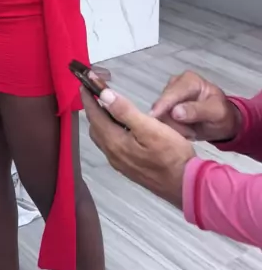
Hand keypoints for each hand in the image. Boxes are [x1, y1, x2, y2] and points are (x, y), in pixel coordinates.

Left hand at [82, 87, 194, 207]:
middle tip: (97, 93)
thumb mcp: (150, 127)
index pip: (95, 116)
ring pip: (103, 137)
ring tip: (109, 107)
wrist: (186, 185)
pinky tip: (122, 127)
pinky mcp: (129, 168)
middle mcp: (112, 154)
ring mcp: (120, 163)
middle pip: (95, 128)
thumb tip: (103, 95)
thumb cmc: (171, 153)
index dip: (88, 99)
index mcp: (114, 142)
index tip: (84, 84)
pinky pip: (111, 145)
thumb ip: (125, 111)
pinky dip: (110, 131)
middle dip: (93, 109)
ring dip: (101, 121)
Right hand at [150, 70, 241, 142]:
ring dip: (175, 127)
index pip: (172, 92)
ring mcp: (169, 96)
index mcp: (189, 80)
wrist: (222, 123)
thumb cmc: (221, 114)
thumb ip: (197, 111)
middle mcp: (175, 84)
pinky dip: (173, 129)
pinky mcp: (165, 108)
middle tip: (190, 133)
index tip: (154, 117)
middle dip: (174, 122)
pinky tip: (185, 131)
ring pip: (161, 114)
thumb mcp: (216, 112)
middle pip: (163, 104)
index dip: (162, 105)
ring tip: (191, 132)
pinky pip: (162, 120)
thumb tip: (175, 112)